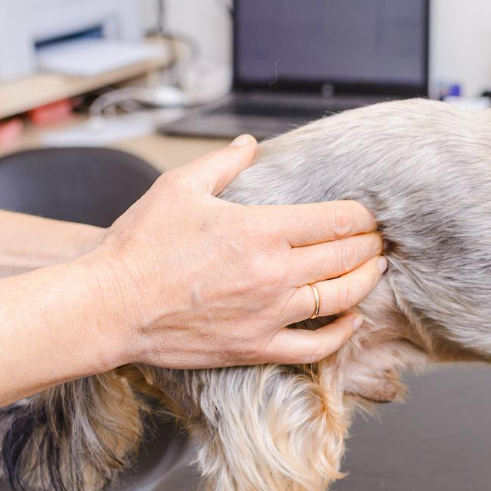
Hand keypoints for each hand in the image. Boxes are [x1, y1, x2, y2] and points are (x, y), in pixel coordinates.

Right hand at [82, 135, 384, 367]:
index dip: (362, 215)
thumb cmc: (140, 245)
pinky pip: (315, 347)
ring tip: (376, 269)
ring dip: (366, 281)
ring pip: (341, 299)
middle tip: (380, 238)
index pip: (338, 220)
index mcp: (262, 230)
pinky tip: (351, 320)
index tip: (369, 213)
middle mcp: (275, 273)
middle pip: (347, 257)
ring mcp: (269, 314)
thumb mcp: (180, 187)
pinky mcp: (257, 347)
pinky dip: (342, 333)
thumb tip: (250, 143)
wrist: (110, 306)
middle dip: (371, 245)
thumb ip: (224, 162)